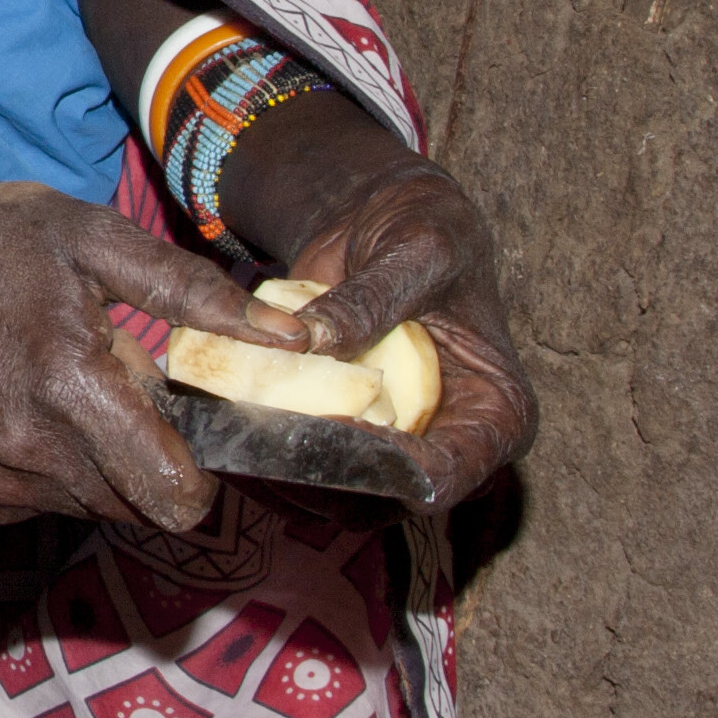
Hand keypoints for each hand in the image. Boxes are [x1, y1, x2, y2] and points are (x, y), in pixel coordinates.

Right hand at [0, 155, 258, 532]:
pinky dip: (70, 470)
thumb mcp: (101, 241)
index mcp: (67, 384)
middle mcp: (27, 447)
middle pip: (145, 507)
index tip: (204, 428)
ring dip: (114, 465)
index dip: (207, 472)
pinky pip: (59, 504)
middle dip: (161, 461)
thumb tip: (293, 338)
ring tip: (84, 389)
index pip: (172, 493)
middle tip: (137, 391)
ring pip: (104, 508)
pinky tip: (45, 409)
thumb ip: (196, 295)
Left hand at [232, 145, 533, 512]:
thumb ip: (373, 299)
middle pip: (385, 497)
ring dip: (281, 472)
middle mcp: (448, 446)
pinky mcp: (346, 439)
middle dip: (320, 475)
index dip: (386, 469)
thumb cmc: (424, 229)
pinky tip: (221, 426)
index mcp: (497, 413)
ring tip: (230, 431)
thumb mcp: (415, 249)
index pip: (447, 474)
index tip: (328, 433)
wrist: (386, 220)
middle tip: (258, 438)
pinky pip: (305, 470)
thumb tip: (311, 342)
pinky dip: (263, 455)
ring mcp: (394, 450)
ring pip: (337, 496)